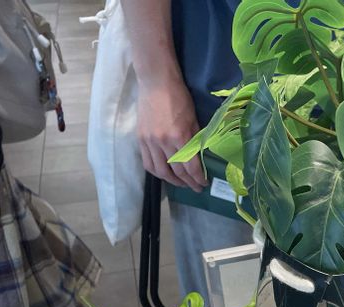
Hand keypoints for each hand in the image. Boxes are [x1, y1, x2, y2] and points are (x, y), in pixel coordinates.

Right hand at [136, 77, 206, 191]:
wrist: (156, 81)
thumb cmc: (179, 97)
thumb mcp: (193, 119)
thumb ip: (194, 140)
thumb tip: (198, 158)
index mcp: (179, 136)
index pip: (190, 166)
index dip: (198, 178)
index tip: (203, 184)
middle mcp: (163, 142)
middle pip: (175, 171)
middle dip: (187, 182)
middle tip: (195, 187)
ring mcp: (149, 141)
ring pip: (160, 171)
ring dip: (171, 181)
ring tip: (181, 183)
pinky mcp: (140, 139)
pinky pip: (148, 162)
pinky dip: (157, 172)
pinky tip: (164, 174)